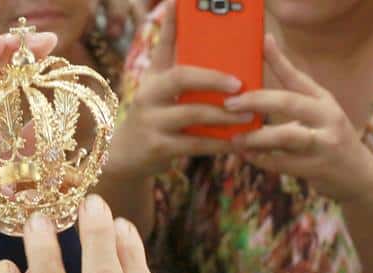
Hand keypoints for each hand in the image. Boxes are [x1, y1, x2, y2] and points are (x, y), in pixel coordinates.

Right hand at [106, 0, 245, 178]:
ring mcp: (151, 121)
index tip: (181, 1)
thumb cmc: (152, 119)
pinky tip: (237, 142)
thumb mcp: (158, 92)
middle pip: (182, 77)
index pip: (164, 44)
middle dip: (214, 78)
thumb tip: (202, 37)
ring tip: (249, 115)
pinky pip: (194, 144)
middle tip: (240, 83)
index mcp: (153, 77)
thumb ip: (178, 69)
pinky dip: (219, 144)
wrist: (123, 158)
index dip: (172, 23)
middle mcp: (148, 95)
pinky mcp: (157, 148)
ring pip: (193, 113)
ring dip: (225, 115)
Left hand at [226, 35, 372, 202]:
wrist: (358, 176)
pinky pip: (282, 163)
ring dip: (256, 137)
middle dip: (257, 101)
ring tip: (235, 138)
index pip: (299, 77)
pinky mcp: (317, 168)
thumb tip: (250, 94)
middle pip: (290, 102)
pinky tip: (244, 155)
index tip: (262, 44)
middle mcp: (328, 117)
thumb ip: (291, 103)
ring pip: (286, 136)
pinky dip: (260, 159)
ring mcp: (324, 143)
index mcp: (324, 101)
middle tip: (230, 104)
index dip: (280, 59)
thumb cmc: (327, 141)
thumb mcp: (318, 116)